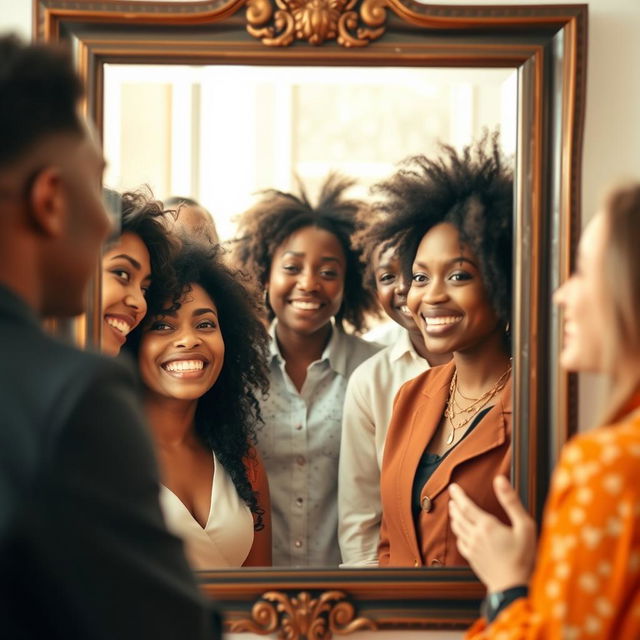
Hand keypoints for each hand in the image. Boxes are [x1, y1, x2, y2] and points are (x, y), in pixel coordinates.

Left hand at [449, 476, 535, 592]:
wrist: (512, 587)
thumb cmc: (523, 557)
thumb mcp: (524, 526)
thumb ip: (511, 501)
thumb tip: (499, 479)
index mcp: (487, 525)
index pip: (466, 505)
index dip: (458, 495)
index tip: (453, 486)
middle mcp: (475, 535)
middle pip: (459, 516)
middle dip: (455, 504)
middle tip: (452, 497)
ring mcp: (472, 548)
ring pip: (457, 528)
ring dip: (454, 517)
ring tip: (454, 510)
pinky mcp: (472, 559)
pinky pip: (460, 543)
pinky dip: (458, 533)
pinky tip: (461, 533)